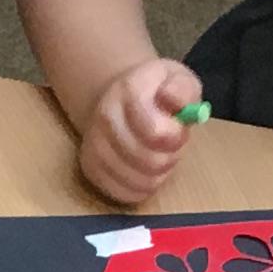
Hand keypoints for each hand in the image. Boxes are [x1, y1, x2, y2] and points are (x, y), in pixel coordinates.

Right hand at [79, 57, 200, 206]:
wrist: (116, 99)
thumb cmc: (155, 91)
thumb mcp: (176, 78)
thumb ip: (182, 89)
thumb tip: (173, 101)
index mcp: (129, 90)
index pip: (155, 131)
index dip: (175, 137)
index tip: (179, 130)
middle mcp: (105, 117)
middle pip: (148, 160)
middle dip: (170, 157)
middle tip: (172, 146)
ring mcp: (94, 145)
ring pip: (138, 180)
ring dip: (158, 174)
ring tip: (158, 156)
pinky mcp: (90, 169)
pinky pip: (123, 193)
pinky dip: (141, 187)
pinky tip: (145, 172)